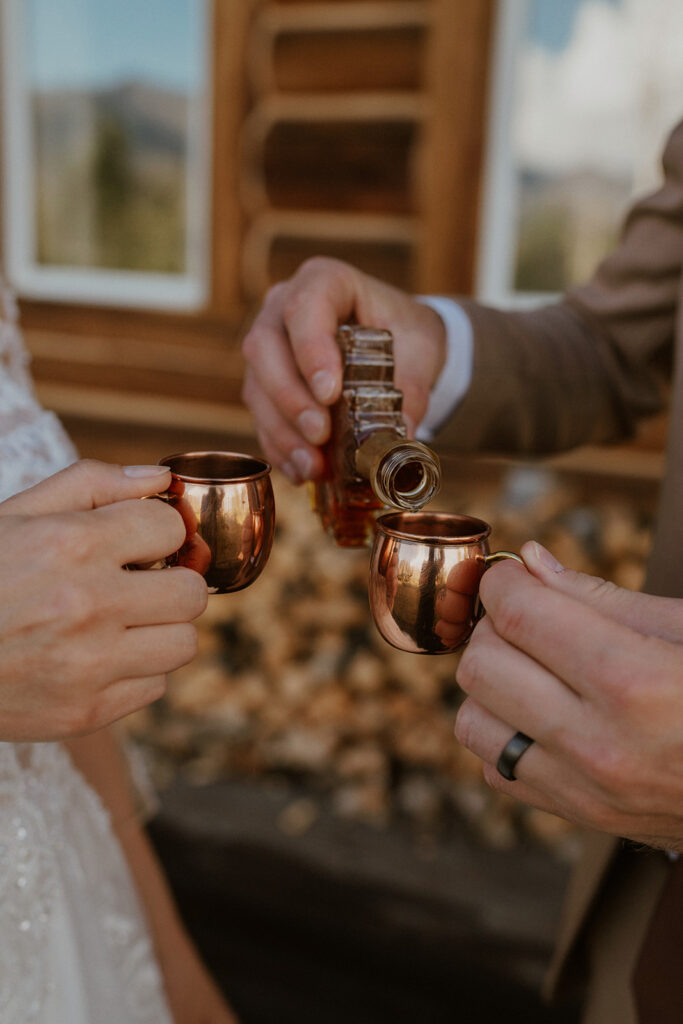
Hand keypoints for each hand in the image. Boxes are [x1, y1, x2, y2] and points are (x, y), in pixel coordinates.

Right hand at [0, 459, 207, 740]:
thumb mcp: (16, 514)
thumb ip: (91, 485)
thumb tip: (161, 479)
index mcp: (71, 545)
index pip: (171, 529)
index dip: (159, 533)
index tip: (141, 544)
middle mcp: (87, 605)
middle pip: (192, 593)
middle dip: (171, 583)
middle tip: (140, 586)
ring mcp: (89, 665)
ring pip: (183, 644)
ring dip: (161, 631)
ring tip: (122, 624)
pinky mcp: (86, 712)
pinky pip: (154, 687)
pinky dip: (135, 672)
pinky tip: (98, 658)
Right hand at [241, 257, 446, 481]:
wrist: (399, 344)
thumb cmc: (406, 335)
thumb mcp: (419, 352)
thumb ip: (411, 389)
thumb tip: (400, 436)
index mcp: (325, 281)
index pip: (304, 308)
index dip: (310, 351)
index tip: (330, 393)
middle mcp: (284, 307)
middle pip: (264, 347)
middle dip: (290, 398)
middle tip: (320, 435)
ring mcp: (269, 345)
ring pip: (256, 385)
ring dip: (282, 431)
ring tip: (313, 466)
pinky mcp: (265, 382)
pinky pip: (260, 414)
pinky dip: (280, 446)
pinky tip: (302, 471)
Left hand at [454, 540, 682, 849]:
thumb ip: (600, 597)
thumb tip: (529, 561)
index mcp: (633, 681)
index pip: (517, 613)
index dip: (502, 583)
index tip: (511, 578)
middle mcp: (599, 742)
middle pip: (480, 666)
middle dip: (495, 629)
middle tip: (530, 621)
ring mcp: (586, 789)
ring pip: (472, 722)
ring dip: (493, 687)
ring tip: (536, 671)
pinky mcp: (581, 817)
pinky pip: (494, 770)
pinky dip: (506, 737)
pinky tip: (546, 718)